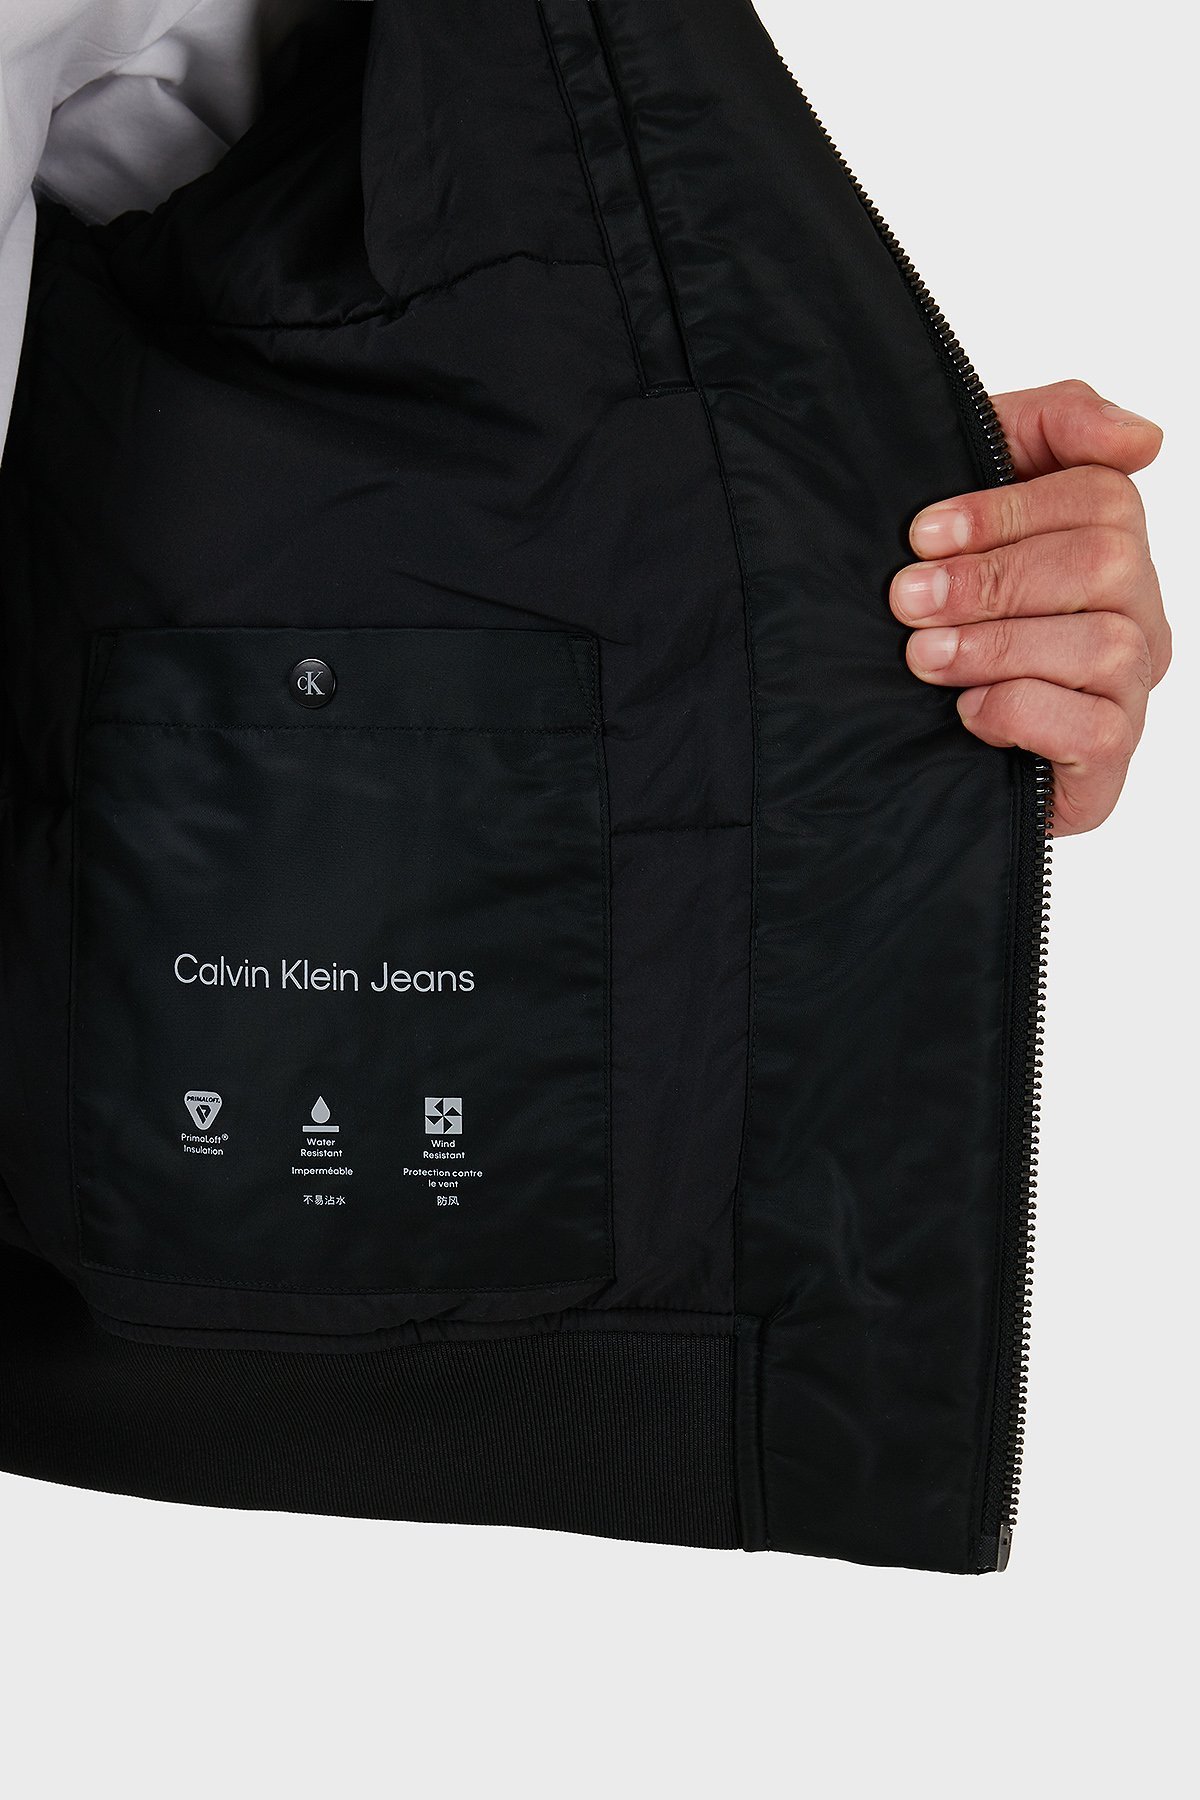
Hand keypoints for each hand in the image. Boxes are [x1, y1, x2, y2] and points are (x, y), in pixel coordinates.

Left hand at [889, 380, 1169, 833]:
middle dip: (993, 579)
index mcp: (1110, 547)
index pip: (1103, 496)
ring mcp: (1127, 692)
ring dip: (997, 646)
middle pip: (1106, 564)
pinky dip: (1020, 712)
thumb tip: (1145, 438)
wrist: (882, 732)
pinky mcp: (1106, 762)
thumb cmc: (935, 607)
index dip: (1006, 509)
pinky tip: (968, 712)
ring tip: (924, 657)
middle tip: (908, 600)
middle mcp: (1134, 616)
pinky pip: (1096, 728)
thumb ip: (1055, 425)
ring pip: (1104, 645)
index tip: (922, 534)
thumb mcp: (970, 490)